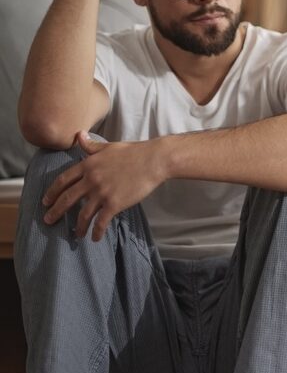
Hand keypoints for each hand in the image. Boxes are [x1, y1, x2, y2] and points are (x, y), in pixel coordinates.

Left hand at [42, 132, 166, 240]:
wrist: (154, 160)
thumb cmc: (134, 152)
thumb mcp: (109, 146)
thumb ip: (91, 145)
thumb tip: (78, 135)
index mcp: (88, 165)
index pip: (63, 180)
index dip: (52, 192)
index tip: (46, 201)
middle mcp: (91, 179)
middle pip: (67, 199)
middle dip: (55, 212)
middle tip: (48, 221)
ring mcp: (102, 192)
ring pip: (83, 214)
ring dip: (78, 226)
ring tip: (76, 234)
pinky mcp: (114, 203)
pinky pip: (101, 221)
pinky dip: (97, 231)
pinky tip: (95, 237)